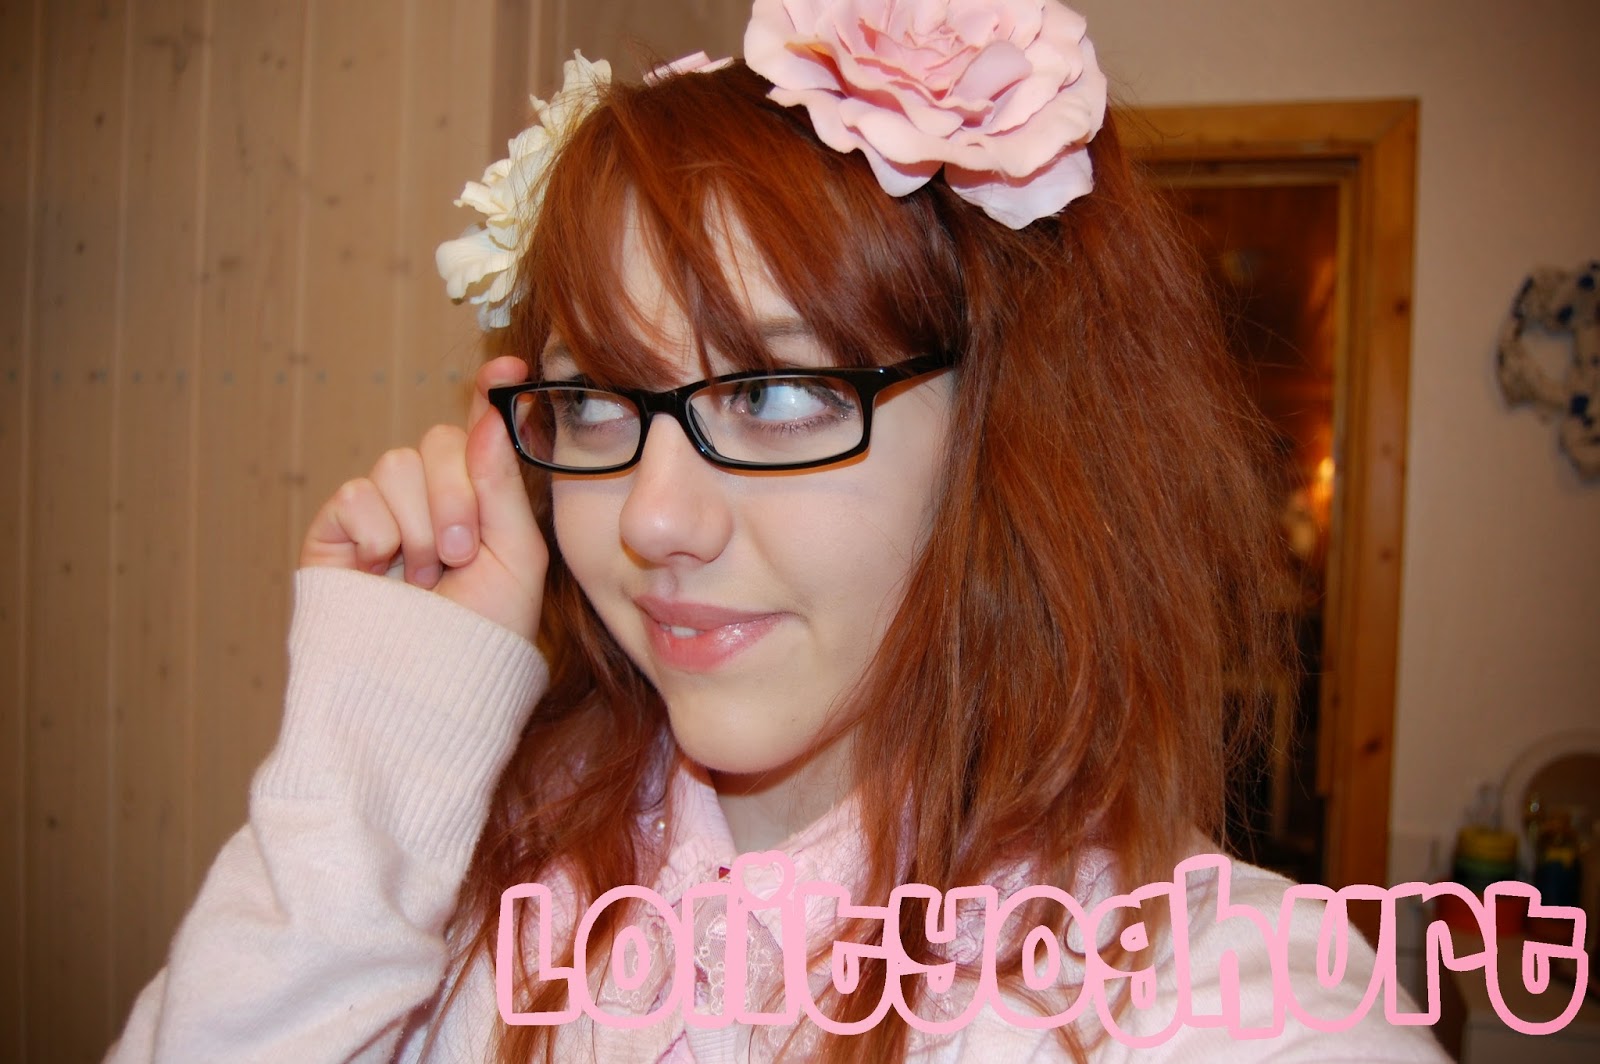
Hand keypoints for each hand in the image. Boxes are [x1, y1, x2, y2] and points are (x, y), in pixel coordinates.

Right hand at [300, 356, 546, 641]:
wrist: (425, 688)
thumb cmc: (480, 636)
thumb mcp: (515, 557)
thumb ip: (503, 484)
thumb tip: (491, 412)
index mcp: (480, 503)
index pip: (480, 434)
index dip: (489, 395)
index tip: (507, 371)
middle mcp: (430, 500)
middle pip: (440, 441)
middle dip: (457, 494)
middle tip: (460, 554)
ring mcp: (382, 514)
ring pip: (398, 462)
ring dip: (422, 524)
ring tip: (425, 578)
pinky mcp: (337, 531)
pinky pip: (358, 494)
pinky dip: (379, 535)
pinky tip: (384, 575)